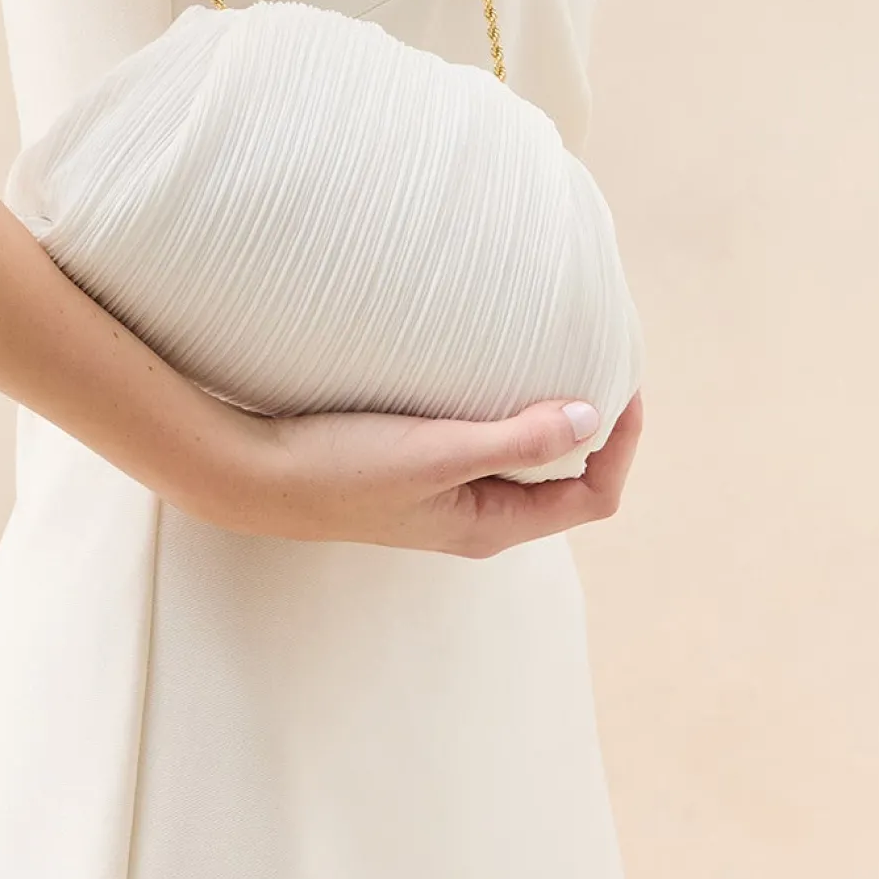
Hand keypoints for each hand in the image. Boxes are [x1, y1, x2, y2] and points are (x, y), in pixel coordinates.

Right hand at [183, 388, 643, 555]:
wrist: (254, 475)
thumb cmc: (341, 468)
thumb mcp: (435, 451)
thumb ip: (514, 438)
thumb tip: (591, 416)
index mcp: (490, 525)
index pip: (592, 497)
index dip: (622, 445)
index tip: (624, 383)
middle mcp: (476, 515)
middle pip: (566, 479)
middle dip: (594, 425)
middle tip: (599, 357)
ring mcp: (445, 493)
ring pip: (524, 457)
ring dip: (547, 413)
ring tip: (554, 354)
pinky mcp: (416, 467)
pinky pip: (484, 440)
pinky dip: (503, 406)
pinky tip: (488, 364)